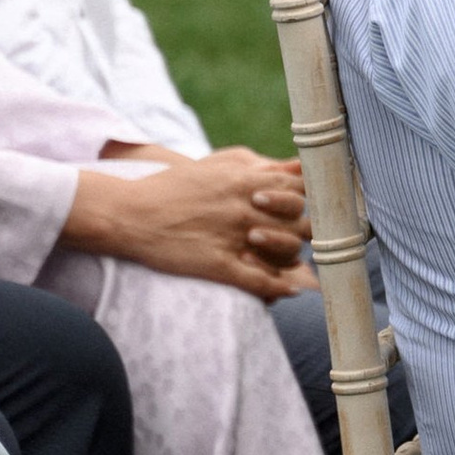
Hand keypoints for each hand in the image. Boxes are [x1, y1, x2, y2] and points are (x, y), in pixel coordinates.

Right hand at [66, 149, 306, 300]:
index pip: (302, 188)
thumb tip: (297, 164)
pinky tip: (289, 290)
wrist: (130, 213)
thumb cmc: (176, 187)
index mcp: (247, 181)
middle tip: (312, 237)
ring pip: (287, 252)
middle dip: (311, 229)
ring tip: (294, 262)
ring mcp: (233, 238)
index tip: (324, 206)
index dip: (318, 199)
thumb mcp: (218, 166)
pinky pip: (261, 281)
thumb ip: (259, 165)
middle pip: (302, 220)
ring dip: (295, 258)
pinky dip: (281, 288)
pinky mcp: (219, 266)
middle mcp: (245, 208)